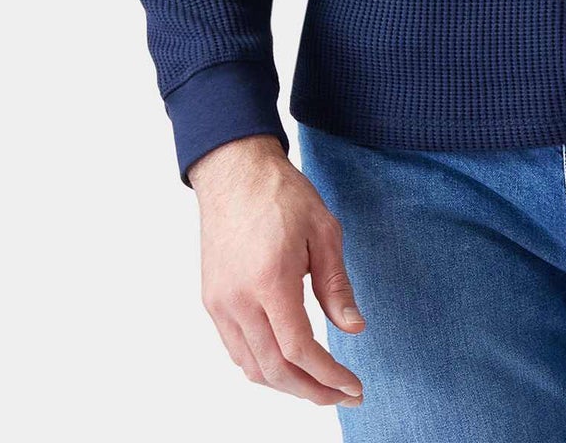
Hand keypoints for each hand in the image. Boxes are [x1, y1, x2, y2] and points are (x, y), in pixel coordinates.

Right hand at [188, 134, 366, 409]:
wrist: (234, 171)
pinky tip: (286, 364)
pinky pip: (236, 350)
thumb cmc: (281, 194)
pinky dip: (262, 367)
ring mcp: (220, 303)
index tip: (353, 387)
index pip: (299, 350)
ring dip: (286, 385)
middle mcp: (238, 299)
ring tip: (318, 384)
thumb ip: (336, 286)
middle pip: (274, 370)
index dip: (328, 376)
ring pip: (252, 367)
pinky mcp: (212, 300)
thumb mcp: (323, 231)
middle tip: (342, 395)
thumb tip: (354, 329)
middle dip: (311, 392)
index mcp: (270, 280)